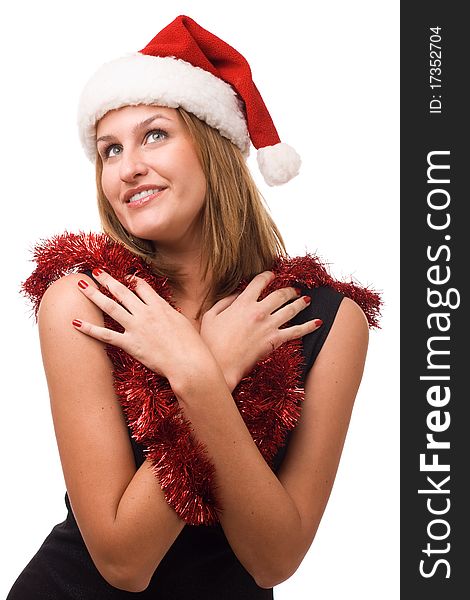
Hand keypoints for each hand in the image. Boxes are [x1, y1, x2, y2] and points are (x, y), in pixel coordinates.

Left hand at [72, 269, 210, 379]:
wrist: (189, 362)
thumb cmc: (192, 346)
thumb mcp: (183, 323)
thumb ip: (171, 315)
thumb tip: (167, 313)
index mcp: (160, 306)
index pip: (142, 287)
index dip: (131, 280)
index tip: (125, 277)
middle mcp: (145, 313)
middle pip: (122, 291)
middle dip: (107, 280)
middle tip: (95, 271)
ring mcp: (136, 327)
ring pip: (110, 307)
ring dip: (94, 294)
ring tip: (81, 285)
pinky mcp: (130, 344)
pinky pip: (105, 335)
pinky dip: (89, 328)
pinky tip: (76, 322)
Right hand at [199, 271, 321, 390]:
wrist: (220, 365)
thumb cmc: (211, 343)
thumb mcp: (210, 316)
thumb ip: (224, 302)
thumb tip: (236, 295)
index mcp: (242, 302)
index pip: (259, 282)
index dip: (267, 276)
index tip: (272, 275)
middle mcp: (259, 310)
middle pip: (280, 294)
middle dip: (289, 290)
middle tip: (294, 289)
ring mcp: (269, 325)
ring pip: (291, 309)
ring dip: (301, 303)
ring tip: (306, 299)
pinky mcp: (275, 340)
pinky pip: (296, 331)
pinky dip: (309, 326)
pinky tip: (318, 323)